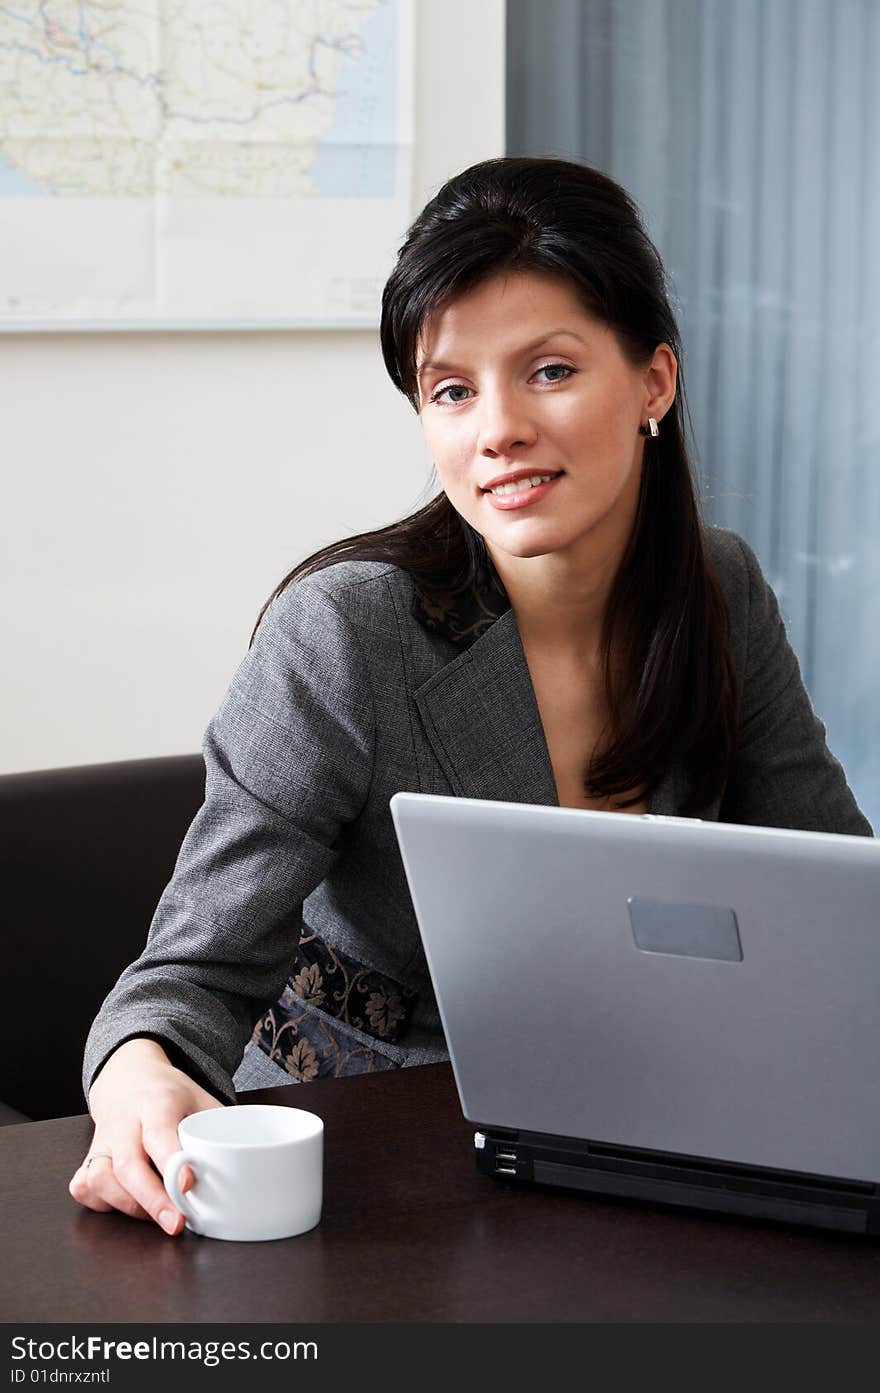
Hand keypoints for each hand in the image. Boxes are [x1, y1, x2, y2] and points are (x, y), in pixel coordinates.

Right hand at [69, 1037, 223, 1234]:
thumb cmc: (171, 1095)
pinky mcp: (87, 1158)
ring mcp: (101, 1140)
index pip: (159, 1134)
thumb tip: (244, 1168)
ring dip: (129, 1206)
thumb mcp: (202, 1100)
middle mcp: (124, 1121)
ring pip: (99, 1180)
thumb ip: (219, 1132)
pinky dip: (103, 1204)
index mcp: (157, 1102)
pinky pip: (84, 1187)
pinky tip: (126, 1204)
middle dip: (152, 1200)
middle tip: (176, 1224)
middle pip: (127, 1165)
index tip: (189, 1185)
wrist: (129, 1077)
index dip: (172, 1163)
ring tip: (158, 1213)